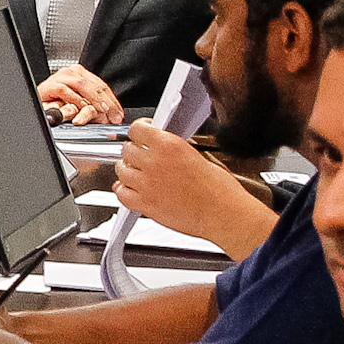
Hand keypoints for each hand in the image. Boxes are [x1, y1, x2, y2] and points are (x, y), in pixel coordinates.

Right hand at [37, 64, 123, 125]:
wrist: (35, 106)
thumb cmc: (54, 104)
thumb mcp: (77, 101)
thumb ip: (91, 102)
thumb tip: (110, 112)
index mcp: (79, 74)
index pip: (101, 86)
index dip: (112, 101)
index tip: (118, 114)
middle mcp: (70, 72)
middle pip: (94, 84)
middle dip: (106, 102)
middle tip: (112, 116)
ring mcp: (59, 77)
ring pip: (82, 85)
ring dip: (93, 100)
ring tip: (100, 111)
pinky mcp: (49, 86)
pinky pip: (65, 91)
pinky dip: (74, 100)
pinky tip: (81, 108)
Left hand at [114, 124, 275, 256]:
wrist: (223, 213)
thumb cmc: (219, 189)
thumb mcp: (200, 156)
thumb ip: (176, 149)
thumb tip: (165, 146)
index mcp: (170, 146)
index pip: (137, 129)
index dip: (139, 131)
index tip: (141, 134)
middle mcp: (154, 162)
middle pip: (127, 150)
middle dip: (135, 152)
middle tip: (143, 156)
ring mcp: (147, 184)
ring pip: (121, 170)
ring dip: (128, 170)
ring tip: (138, 173)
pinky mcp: (144, 203)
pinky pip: (121, 193)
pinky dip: (124, 190)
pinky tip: (132, 189)